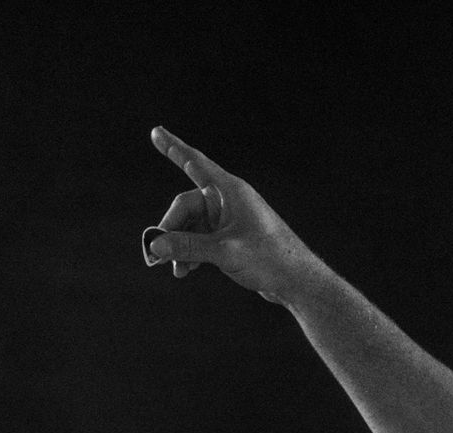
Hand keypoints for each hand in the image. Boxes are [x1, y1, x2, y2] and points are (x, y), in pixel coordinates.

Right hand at [143, 126, 317, 304]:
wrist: (296, 281)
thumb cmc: (270, 259)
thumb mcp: (226, 251)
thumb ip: (188, 247)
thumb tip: (155, 246)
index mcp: (231, 191)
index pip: (195, 162)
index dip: (173, 147)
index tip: (156, 132)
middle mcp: (228, 201)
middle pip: (186, 206)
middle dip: (171, 229)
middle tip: (156, 254)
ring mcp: (229, 220)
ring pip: (192, 226)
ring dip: (179, 246)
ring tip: (174, 269)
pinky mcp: (231, 238)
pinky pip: (201, 239)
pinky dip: (191, 252)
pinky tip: (185, 270)